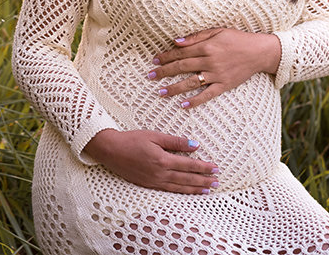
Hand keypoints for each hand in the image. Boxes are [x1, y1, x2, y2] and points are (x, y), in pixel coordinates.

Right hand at [82, 129, 218, 193]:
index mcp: (163, 160)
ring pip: (180, 187)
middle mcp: (160, 173)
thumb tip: (194, 145)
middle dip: (204, 180)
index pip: (189, 165)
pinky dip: (182, 192)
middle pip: (187, 179)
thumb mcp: (154, 135)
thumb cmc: (131, 140)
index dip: (204, 167)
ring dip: (196, 188)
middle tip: (217, 181)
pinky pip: (169, 190)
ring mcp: (154, 181)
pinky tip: (188, 192)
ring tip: (208, 189)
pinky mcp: (148, 185)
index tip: (216, 168)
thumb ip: (175, 141)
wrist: (110, 150)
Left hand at [147, 28, 281, 108]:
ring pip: (191, 82)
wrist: (259, 52)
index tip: (154, 60)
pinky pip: (208, 94)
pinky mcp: (225, 85)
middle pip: (182, 67)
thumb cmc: (237, 39)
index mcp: (206, 46)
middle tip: (150, 76)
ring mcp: (217, 74)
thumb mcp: (217, 31)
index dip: (166, 56)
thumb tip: (176, 41)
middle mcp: (210, 61)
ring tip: (160, 92)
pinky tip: (184, 105)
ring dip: (174, 88)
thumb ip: (196, 37)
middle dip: (164, 72)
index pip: (181, 52)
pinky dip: (196, 100)